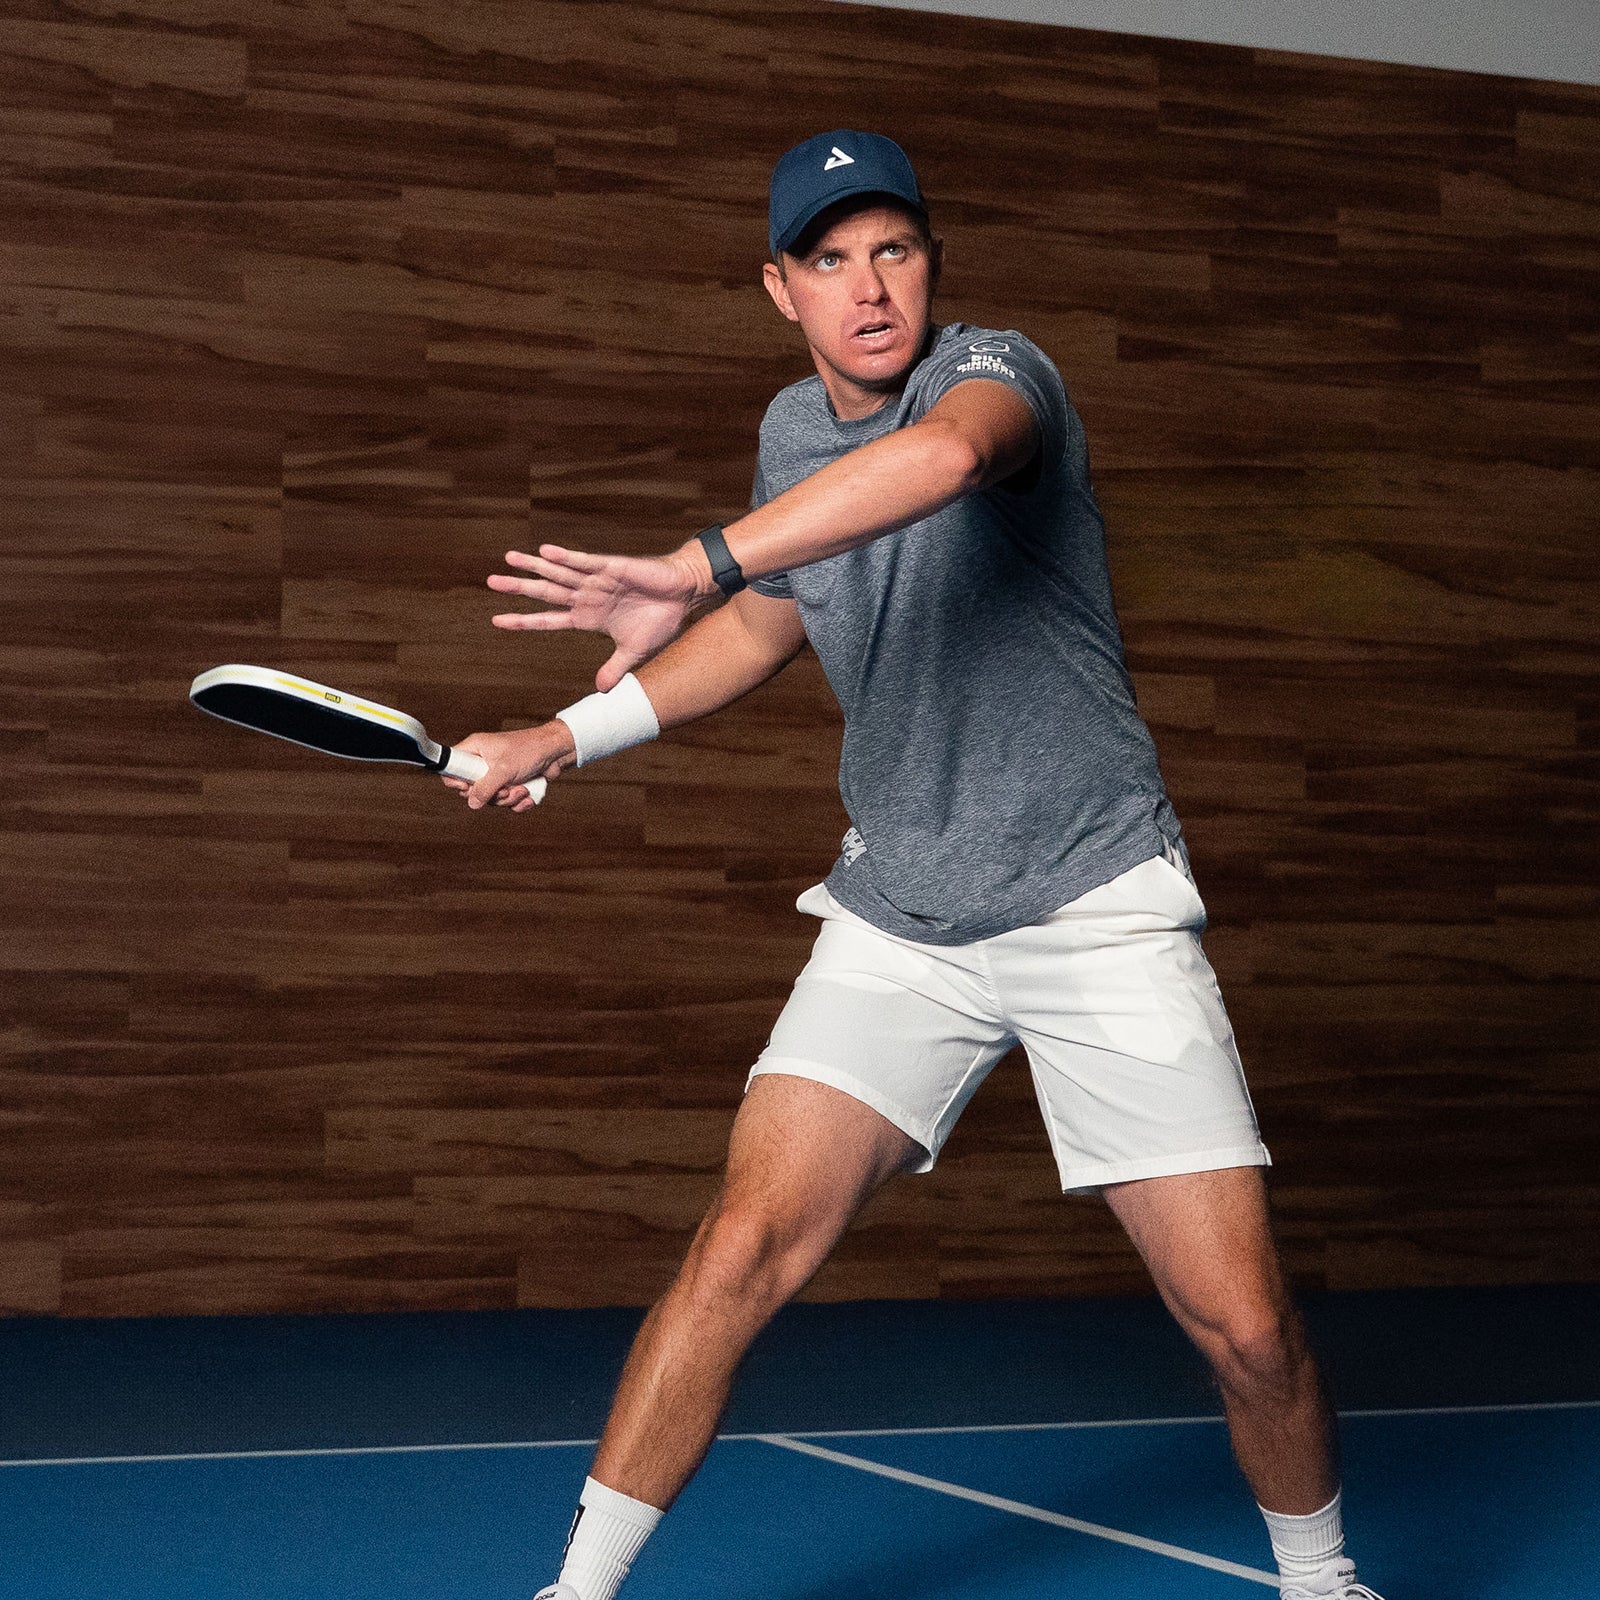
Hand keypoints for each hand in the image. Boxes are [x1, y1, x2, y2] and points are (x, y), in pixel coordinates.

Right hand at [440, 722, 575, 811]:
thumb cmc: (530, 750)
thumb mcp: (504, 769)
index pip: (451, 766)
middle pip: (472, 790)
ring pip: (491, 799)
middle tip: (504, 789)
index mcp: (475, 749)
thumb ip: (485, 787)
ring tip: (522, 789)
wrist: (556, 752)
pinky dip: (518, 802)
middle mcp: (483, 762)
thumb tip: (472, 803)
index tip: (467, 788)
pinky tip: (529, 796)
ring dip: (508, 799)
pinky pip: (506, 802)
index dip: (455, 780)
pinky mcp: (510, 784)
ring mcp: (497, 774)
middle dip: (491, 795)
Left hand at [487, 540, 716, 690]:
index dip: (523, 621)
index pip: (548, 620)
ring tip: (509, 558)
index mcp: (588, 618)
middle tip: (491, 581)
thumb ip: (615, 668)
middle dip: (519, 588)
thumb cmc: (660, 620)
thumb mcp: (634, 651)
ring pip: (559, 574)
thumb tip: (601, 691)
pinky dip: (566, 558)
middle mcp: (587, 597)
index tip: (496, 620)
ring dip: (534, 567)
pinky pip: (585, 562)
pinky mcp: (612, 567)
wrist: (683, 596)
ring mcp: (597, 581)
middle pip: (546, 593)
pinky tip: (546, 553)